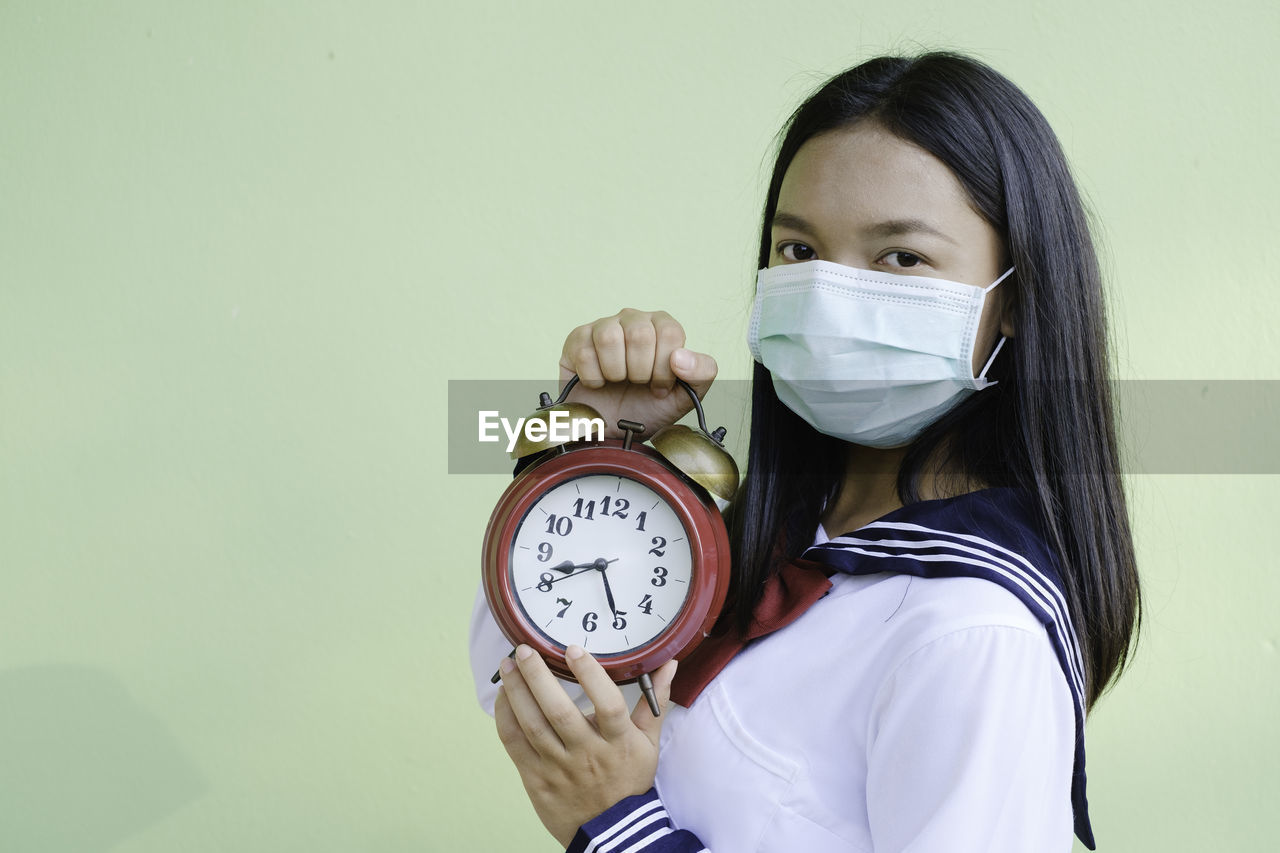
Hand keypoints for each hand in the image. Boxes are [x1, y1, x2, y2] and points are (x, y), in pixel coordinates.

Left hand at [495, 644, 677, 846]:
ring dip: (516, 691)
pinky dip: (506, 717)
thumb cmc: (629, 780)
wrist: (610, 831)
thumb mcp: (648, 743)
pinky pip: (514, 744)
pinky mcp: (536, 779)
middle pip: (559, 712)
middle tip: (526, 649)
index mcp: (617, 742)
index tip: (573, 649)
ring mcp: (558, 767)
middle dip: (538, 677)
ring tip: (508, 664)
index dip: (590, 675)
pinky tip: (504, 695)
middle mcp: (586, 754)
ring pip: (532, 725)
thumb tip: (668, 665)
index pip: (607, 704)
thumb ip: (655, 701)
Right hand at [560, 308, 717, 438]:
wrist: (613, 428)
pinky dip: (593, 378)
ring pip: (609, 337)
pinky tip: (598, 383)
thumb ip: (702, 372)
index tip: (660, 387)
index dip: (665, 368)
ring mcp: (603, 327)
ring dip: (615, 372)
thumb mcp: (685, 395)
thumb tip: (681, 357)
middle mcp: (633, 319)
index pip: (669, 333)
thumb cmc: (648, 407)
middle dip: (640, 372)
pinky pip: (583, 352)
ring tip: (617, 382)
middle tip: (637, 385)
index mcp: (662, 326)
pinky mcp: (577, 340)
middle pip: (639, 334)